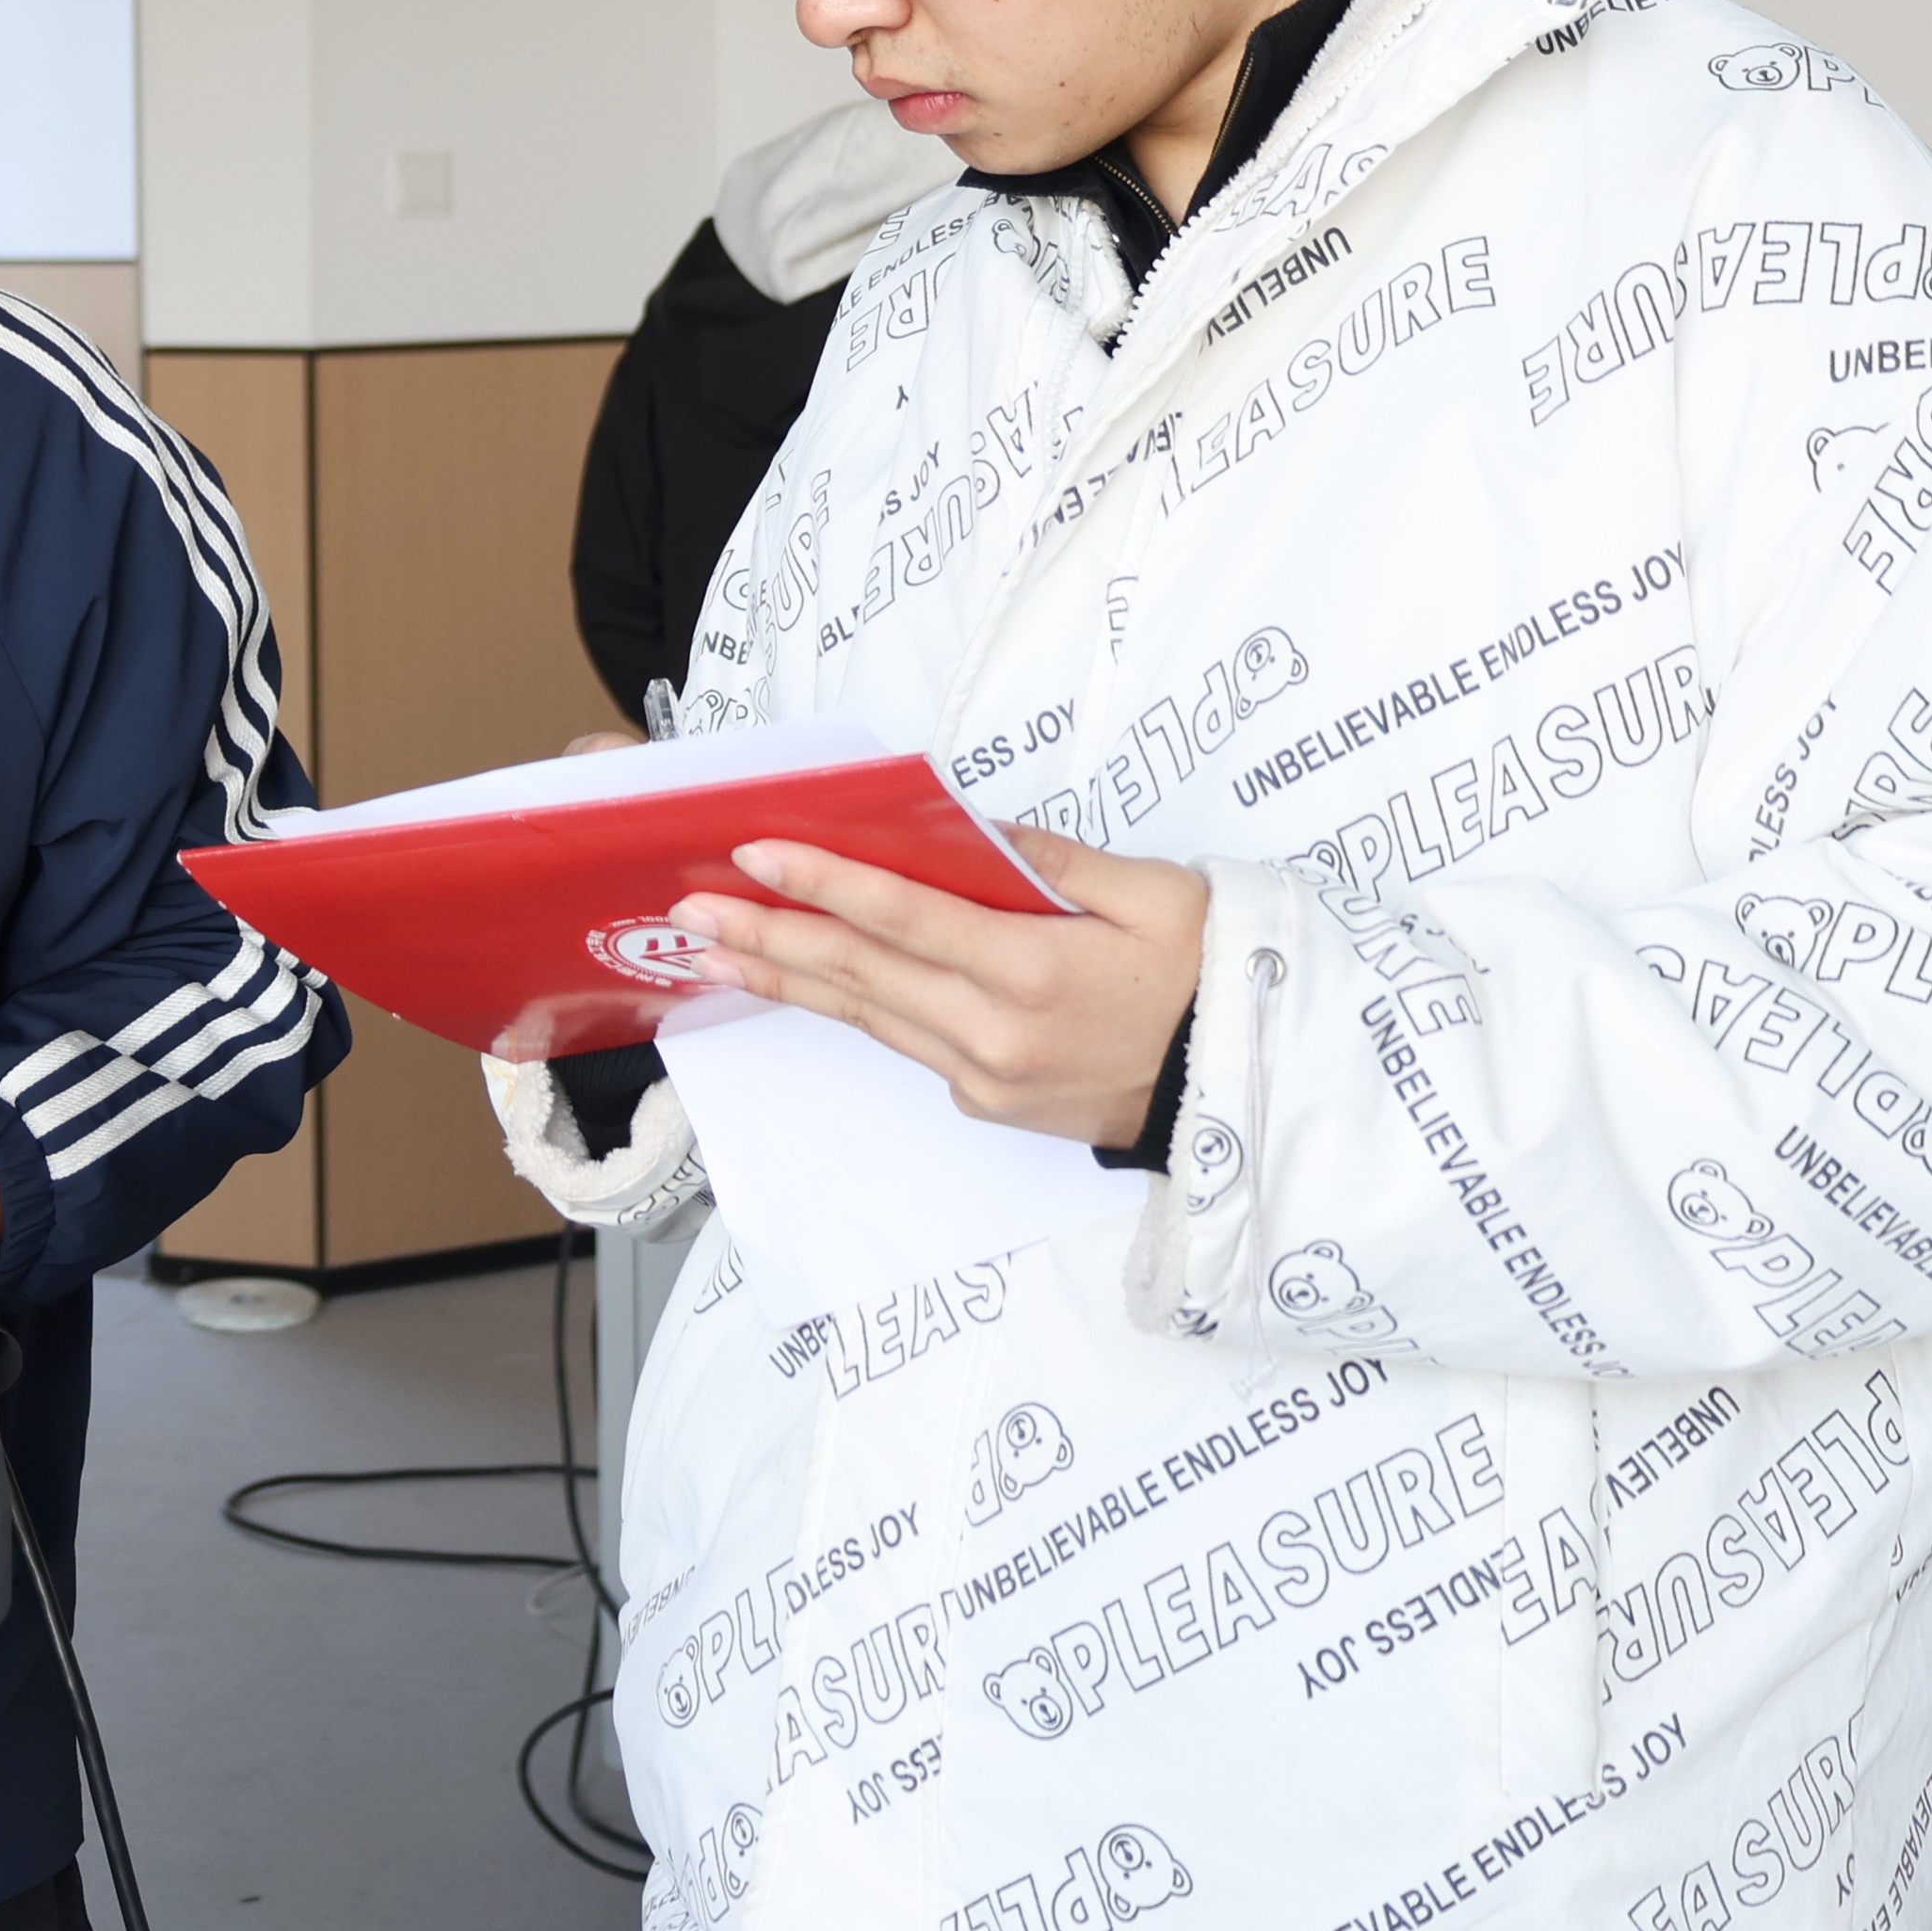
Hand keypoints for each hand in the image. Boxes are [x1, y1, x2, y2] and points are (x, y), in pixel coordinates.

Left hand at [675, 824, 1211, 1146]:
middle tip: (691, 912)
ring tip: (714, 952)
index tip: (756, 856)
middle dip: (770, 937)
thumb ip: (1051, 862)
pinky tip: (805, 982)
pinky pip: (905, 1042)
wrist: (1240, 1091)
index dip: (825, 885)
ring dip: (787, 980)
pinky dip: (850, 1008)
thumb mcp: (1153, 896)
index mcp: (1034, 972)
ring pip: (868, 1017)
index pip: (905, 919)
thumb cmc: (1208, 978)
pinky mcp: (985, 1102)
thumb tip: (969, 828)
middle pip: (862, 975)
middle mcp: (994, 1034)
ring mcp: (985, 1078)